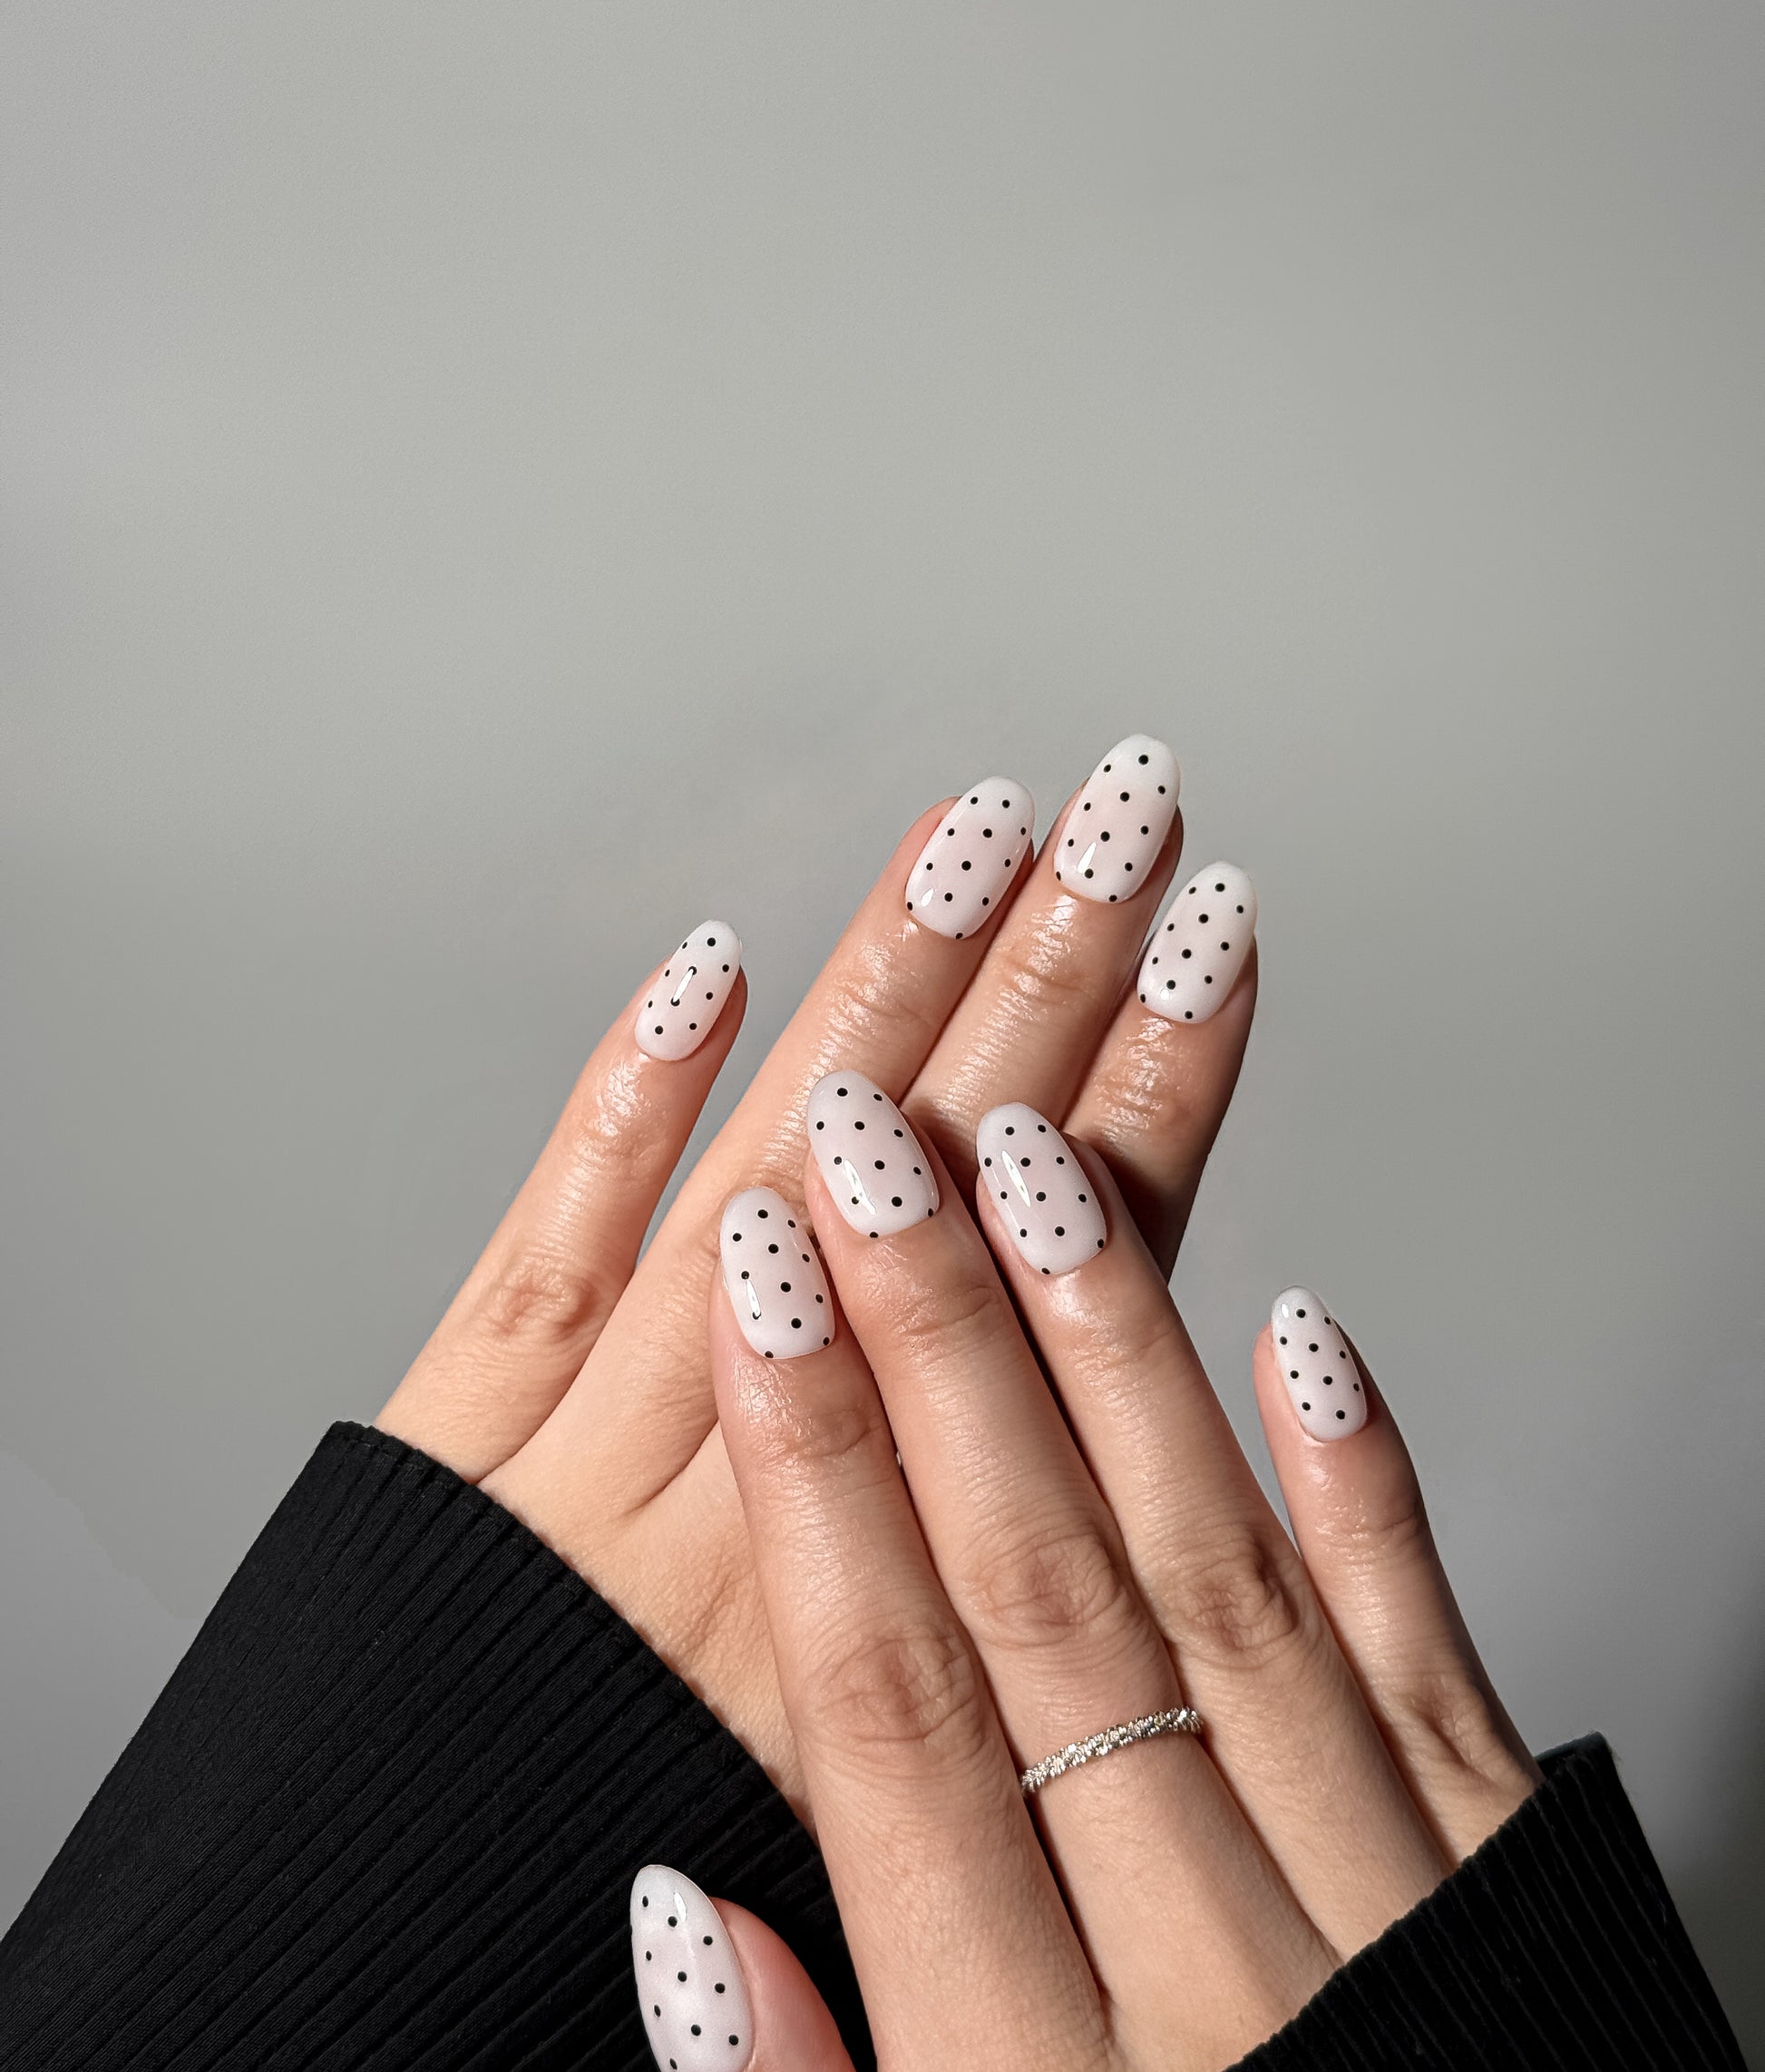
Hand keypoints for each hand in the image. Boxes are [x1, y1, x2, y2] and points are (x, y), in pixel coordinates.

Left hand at [376, 738, 1254, 1797]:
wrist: (368, 1990)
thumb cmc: (622, 1900)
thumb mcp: (887, 1827)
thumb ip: (992, 1642)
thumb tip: (1114, 1499)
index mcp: (895, 1605)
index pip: (1061, 1304)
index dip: (1149, 1108)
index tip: (1207, 957)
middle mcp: (763, 1506)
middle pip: (931, 1201)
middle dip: (1044, 986)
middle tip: (1128, 819)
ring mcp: (591, 1460)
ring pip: (762, 1192)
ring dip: (874, 999)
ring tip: (973, 839)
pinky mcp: (449, 1444)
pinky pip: (546, 1250)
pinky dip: (621, 1111)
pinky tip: (707, 971)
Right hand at [659, 1084, 1539, 2069]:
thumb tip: (682, 1920)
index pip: (897, 1729)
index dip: (812, 1489)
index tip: (755, 1299)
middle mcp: (1227, 1979)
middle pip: (1048, 1612)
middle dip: (937, 1352)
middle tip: (868, 1147)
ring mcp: (1398, 1917)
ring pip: (1221, 1590)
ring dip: (1118, 1363)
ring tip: (1034, 1166)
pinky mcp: (1524, 1890)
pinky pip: (1437, 1659)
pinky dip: (1370, 1485)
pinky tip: (1303, 1327)